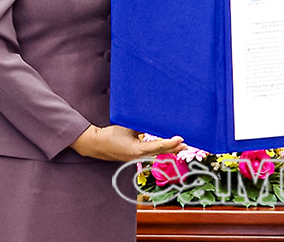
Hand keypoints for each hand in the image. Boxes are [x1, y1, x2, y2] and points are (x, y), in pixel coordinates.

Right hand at [71, 125, 185, 161]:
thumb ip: (142, 127)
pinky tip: (166, 147)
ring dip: (168, 149)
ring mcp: (137, 159)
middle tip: (186, 144)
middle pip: (160, 152)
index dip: (171, 143)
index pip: (158, 147)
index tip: (181, 138)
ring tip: (180, 146)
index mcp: (137, 150)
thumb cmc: (111, 134)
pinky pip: (151, 154)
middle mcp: (139, 157)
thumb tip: (154, 123)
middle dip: (174, 148)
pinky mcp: (134, 157)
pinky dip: (160, 150)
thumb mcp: (128, 128)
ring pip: (157, 154)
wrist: (97, 145)